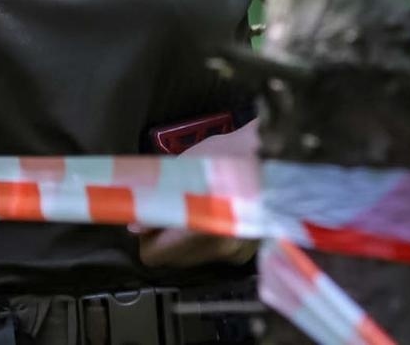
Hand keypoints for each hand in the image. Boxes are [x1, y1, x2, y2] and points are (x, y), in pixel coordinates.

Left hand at [132, 120, 258, 267]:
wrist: (274, 151)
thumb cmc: (227, 154)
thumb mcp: (185, 170)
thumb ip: (159, 199)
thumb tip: (135, 226)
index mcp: (207, 231)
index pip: (156, 254)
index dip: (145, 235)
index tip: (146, 213)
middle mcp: (225, 251)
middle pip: (172, 258)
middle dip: (162, 237)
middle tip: (165, 206)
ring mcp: (239, 254)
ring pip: (190, 256)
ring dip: (181, 237)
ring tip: (189, 205)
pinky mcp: (247, 250)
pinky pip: (209, 252)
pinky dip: (201, 237)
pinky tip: (207, 212)